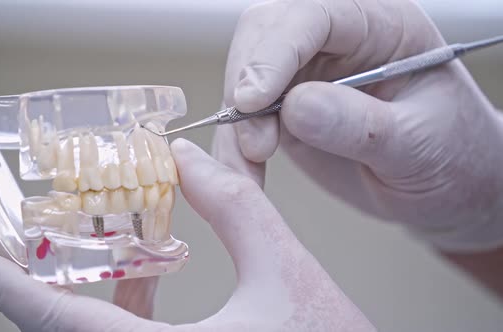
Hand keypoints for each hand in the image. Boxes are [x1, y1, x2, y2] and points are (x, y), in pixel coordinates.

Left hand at [0, 139, 373, 330]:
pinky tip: (142, 278)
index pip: (63, 326)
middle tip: (13, 244)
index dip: (8, 290)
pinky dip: (120, 313)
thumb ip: (236, 208)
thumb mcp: (285, 270)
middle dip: (36, 286)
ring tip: (81, 247)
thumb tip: (190, 159)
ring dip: (79, 297)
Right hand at [214, 0, 502, 251]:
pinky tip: (245, 169)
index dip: (275, 52)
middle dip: (245, 85)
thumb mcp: (419, 144)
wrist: (447, 186)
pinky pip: (244, 115)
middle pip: (265, 33)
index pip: (315, 15)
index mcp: (382, 24)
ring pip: (244, 73)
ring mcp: (307, 72)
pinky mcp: (286, 106)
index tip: (252, 101)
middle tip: (253, 144)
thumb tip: (293, 106)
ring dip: (234, 123)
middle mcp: (337, 38)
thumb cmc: (452, 155)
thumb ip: (360, 125)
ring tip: (248, 167)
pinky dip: (234, 143)